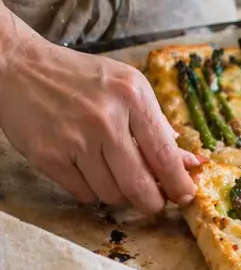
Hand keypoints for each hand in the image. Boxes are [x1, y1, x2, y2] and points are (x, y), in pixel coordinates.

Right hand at [0, 38, 199, 212]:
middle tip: (153, 202)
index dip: (179, 184)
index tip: (185, 197)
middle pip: (140, 185)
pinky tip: (87, 171)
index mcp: (133, 97)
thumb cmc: (80, 78)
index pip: (165, 155)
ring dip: (118, 194)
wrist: (18, 67)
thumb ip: (159, 125)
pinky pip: (83, 193)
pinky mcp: (48, 156)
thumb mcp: (127, 87)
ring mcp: (75, 139)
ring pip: (112, 194)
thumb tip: (192, 162)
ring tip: (112, 175)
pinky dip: (90, 191)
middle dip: (152, 202)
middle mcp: (106, 119)